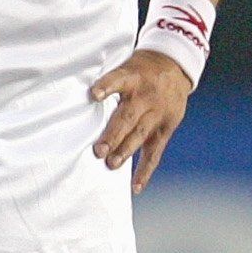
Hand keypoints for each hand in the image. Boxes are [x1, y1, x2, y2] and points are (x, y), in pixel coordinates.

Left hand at [86, 47, 194, 191]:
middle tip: (98, 150)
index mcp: (133, 77)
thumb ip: (109, 82)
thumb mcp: (127, 66)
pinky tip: (134, 187)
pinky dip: (145, 171)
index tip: (94, 94)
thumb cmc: (141, 70)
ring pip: (140, 135)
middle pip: (128, 117)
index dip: (107, 87)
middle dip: (113, 135)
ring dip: (125, 152)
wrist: (176, 66)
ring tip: (111, 165)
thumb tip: (75, 98)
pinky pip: (154, 153)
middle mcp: (146, 97)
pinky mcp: (165, 128)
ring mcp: (157, 114)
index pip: (118, 80)